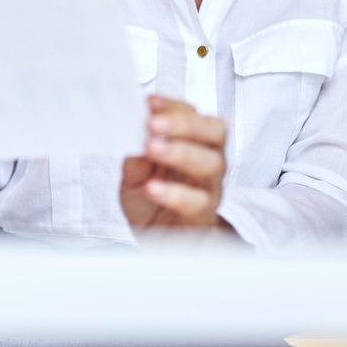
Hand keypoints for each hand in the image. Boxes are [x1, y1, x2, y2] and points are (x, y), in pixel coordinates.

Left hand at [120, 95, 231, 232]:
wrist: (158, 243)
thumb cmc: (151, 204)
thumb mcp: (133, 175)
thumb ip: (135, 154)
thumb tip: (131, 130)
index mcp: (192, 144)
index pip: (194, 115)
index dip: (174, 106)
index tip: (150, 102)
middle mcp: (207, 162)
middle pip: (214, 132)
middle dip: (184, 124)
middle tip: (154, 124)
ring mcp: (209, 190)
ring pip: (211, 164)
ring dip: (181, 152)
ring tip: (153, 149)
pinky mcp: (204, 218)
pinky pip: (198, 203)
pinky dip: (176, 193)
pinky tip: (155, 187)